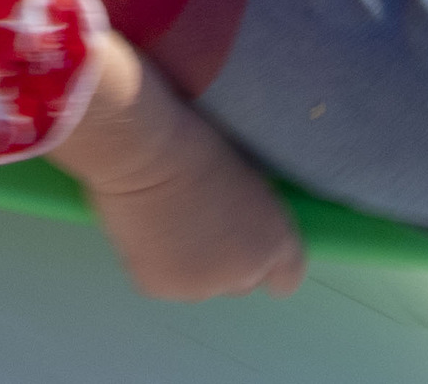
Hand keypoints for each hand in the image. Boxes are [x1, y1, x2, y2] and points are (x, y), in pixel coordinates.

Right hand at [49, 35, 303, 300]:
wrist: (145, 152)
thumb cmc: (197, 139)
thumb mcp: (247, 175)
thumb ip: (251, 212)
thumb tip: (237, 222)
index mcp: (276, 242)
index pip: (285, 279)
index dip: (262, 260)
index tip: (242, 239)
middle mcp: (245, 275)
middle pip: (239, 282)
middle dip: (222, 260)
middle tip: (196, 221)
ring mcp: (202, 287)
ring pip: (198, 284)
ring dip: (187, 262)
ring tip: (164, 222)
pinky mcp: (160, 288)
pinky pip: (161, 280)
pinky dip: (152, 260)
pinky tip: (143, 229)